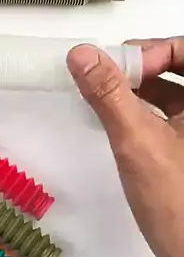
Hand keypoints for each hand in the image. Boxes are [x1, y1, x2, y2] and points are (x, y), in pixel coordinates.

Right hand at [67, 38, 183, 256]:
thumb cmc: (176, 206)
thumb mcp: (137, 142)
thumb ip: (109, 94)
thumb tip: (82, 54)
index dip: (156, 50)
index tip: (122, 68)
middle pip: (183, 68)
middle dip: (148, 65)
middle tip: (113, 76)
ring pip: (179, 93)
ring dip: (147, 87)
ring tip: (111, 97)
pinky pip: (176, 117)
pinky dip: (151, 111)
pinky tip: (124, 122)